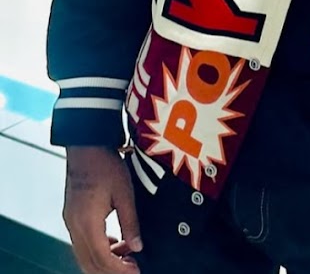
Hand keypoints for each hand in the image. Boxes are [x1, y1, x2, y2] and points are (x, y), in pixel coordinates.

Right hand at [63, 147, 142, 273]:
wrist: (86, 147)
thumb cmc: (105, 165)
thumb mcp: (125, 193)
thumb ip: (130, 221)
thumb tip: (137, 246)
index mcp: (87, 222)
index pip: (101, 258)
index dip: (118, 270)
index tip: (134, 272)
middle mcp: (74, 226)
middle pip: (89, 262)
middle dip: (110, 271)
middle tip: (132, 269)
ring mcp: (71, 222)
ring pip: (84, 255)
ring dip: (104, 261)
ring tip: (127, 257)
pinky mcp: (72, 216)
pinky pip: (82, 243)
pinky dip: (98, 249)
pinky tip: (116, 244)